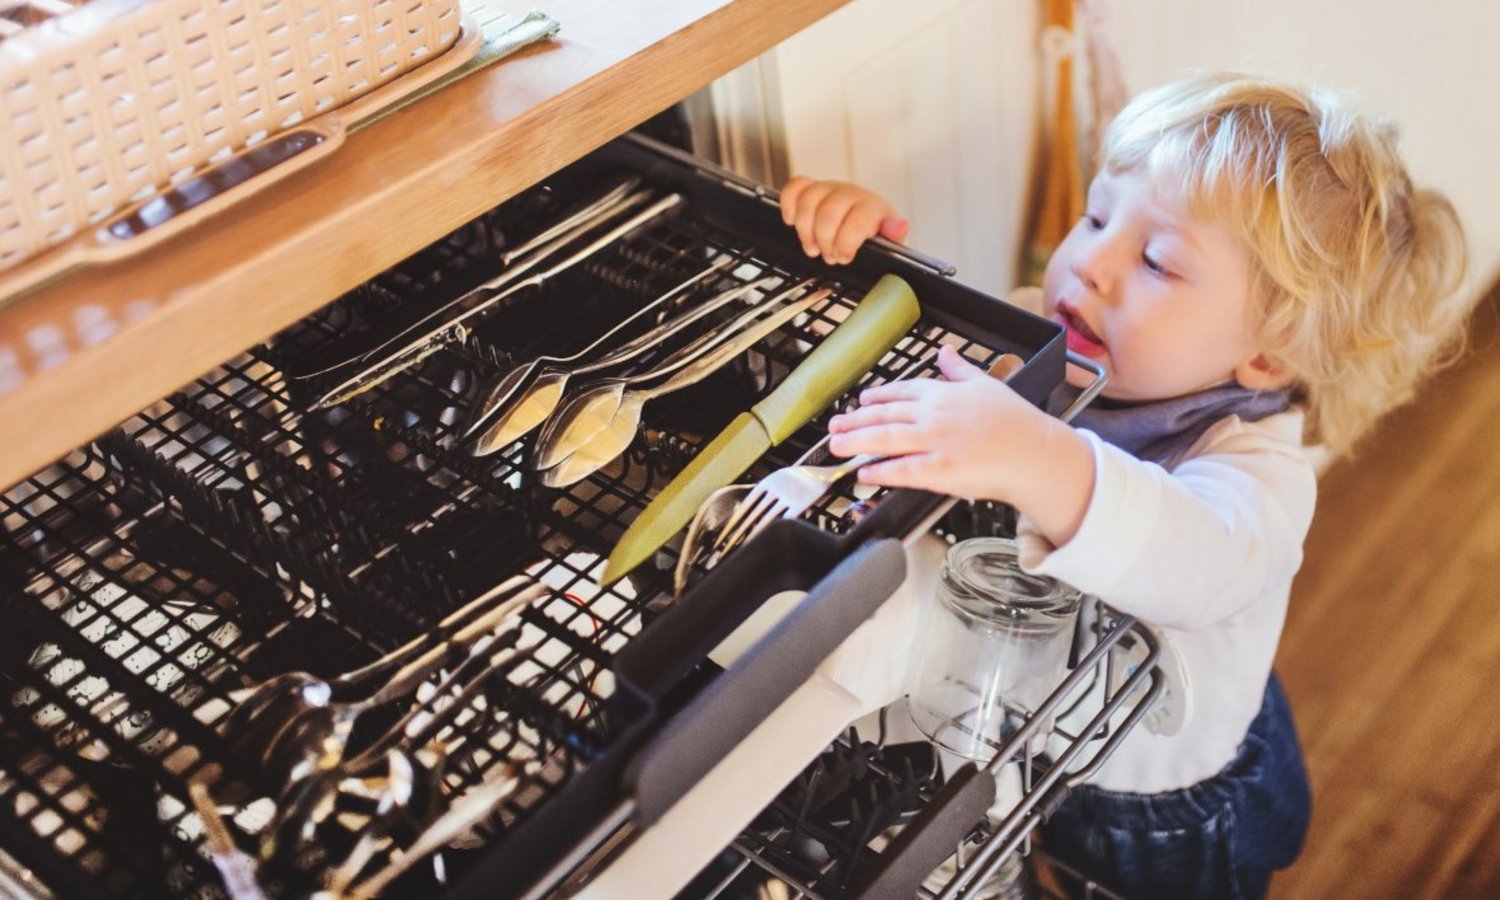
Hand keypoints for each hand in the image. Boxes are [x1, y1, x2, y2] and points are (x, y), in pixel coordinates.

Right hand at [779, 177, 908, 264]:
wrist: (866, 220)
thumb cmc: (874, 235)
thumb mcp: (890, 242)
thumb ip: (894, 235)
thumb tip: (898, 225)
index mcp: (872, 206)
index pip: (856, 220)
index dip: (846, 243)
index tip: (844, 257)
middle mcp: (850, 193)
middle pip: (828, 213)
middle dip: (825, 241)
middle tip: (829, 256)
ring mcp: (829, 189)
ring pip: (808, 201)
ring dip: (805, 230)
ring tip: (812, 248)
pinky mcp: (812, 188)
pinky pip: (795, 187)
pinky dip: (788, 204)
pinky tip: (791, 221)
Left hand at [827, 346, 1096, 545]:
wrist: (1036, 452)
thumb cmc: (1016, 421)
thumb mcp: (986, 384)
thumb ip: (959, 369)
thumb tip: (944, 352)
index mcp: (943, 393)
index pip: (901, 391)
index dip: (876, 398)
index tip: (860, 402)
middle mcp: (934, 415)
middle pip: (884, 416)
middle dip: (854, 421)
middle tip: (833, 426)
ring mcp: (935, 442)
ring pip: (886, 440)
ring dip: (856, 442)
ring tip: (836, 446)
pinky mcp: (940, 470)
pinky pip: (902, 470)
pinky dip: (880, 472)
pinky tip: (863, 474)